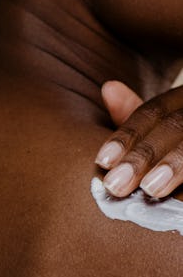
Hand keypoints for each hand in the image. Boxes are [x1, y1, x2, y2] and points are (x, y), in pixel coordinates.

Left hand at [95, 81, 182, 198]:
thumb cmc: (180, 143)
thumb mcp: (161, 128)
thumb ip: (135, 115)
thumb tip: (109, 87)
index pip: (152, 112)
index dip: (126, 136)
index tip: (102, 162)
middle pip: (175, 125)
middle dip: (143, 155)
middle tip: (116, 185)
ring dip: (176, 164)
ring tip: (151, 189)